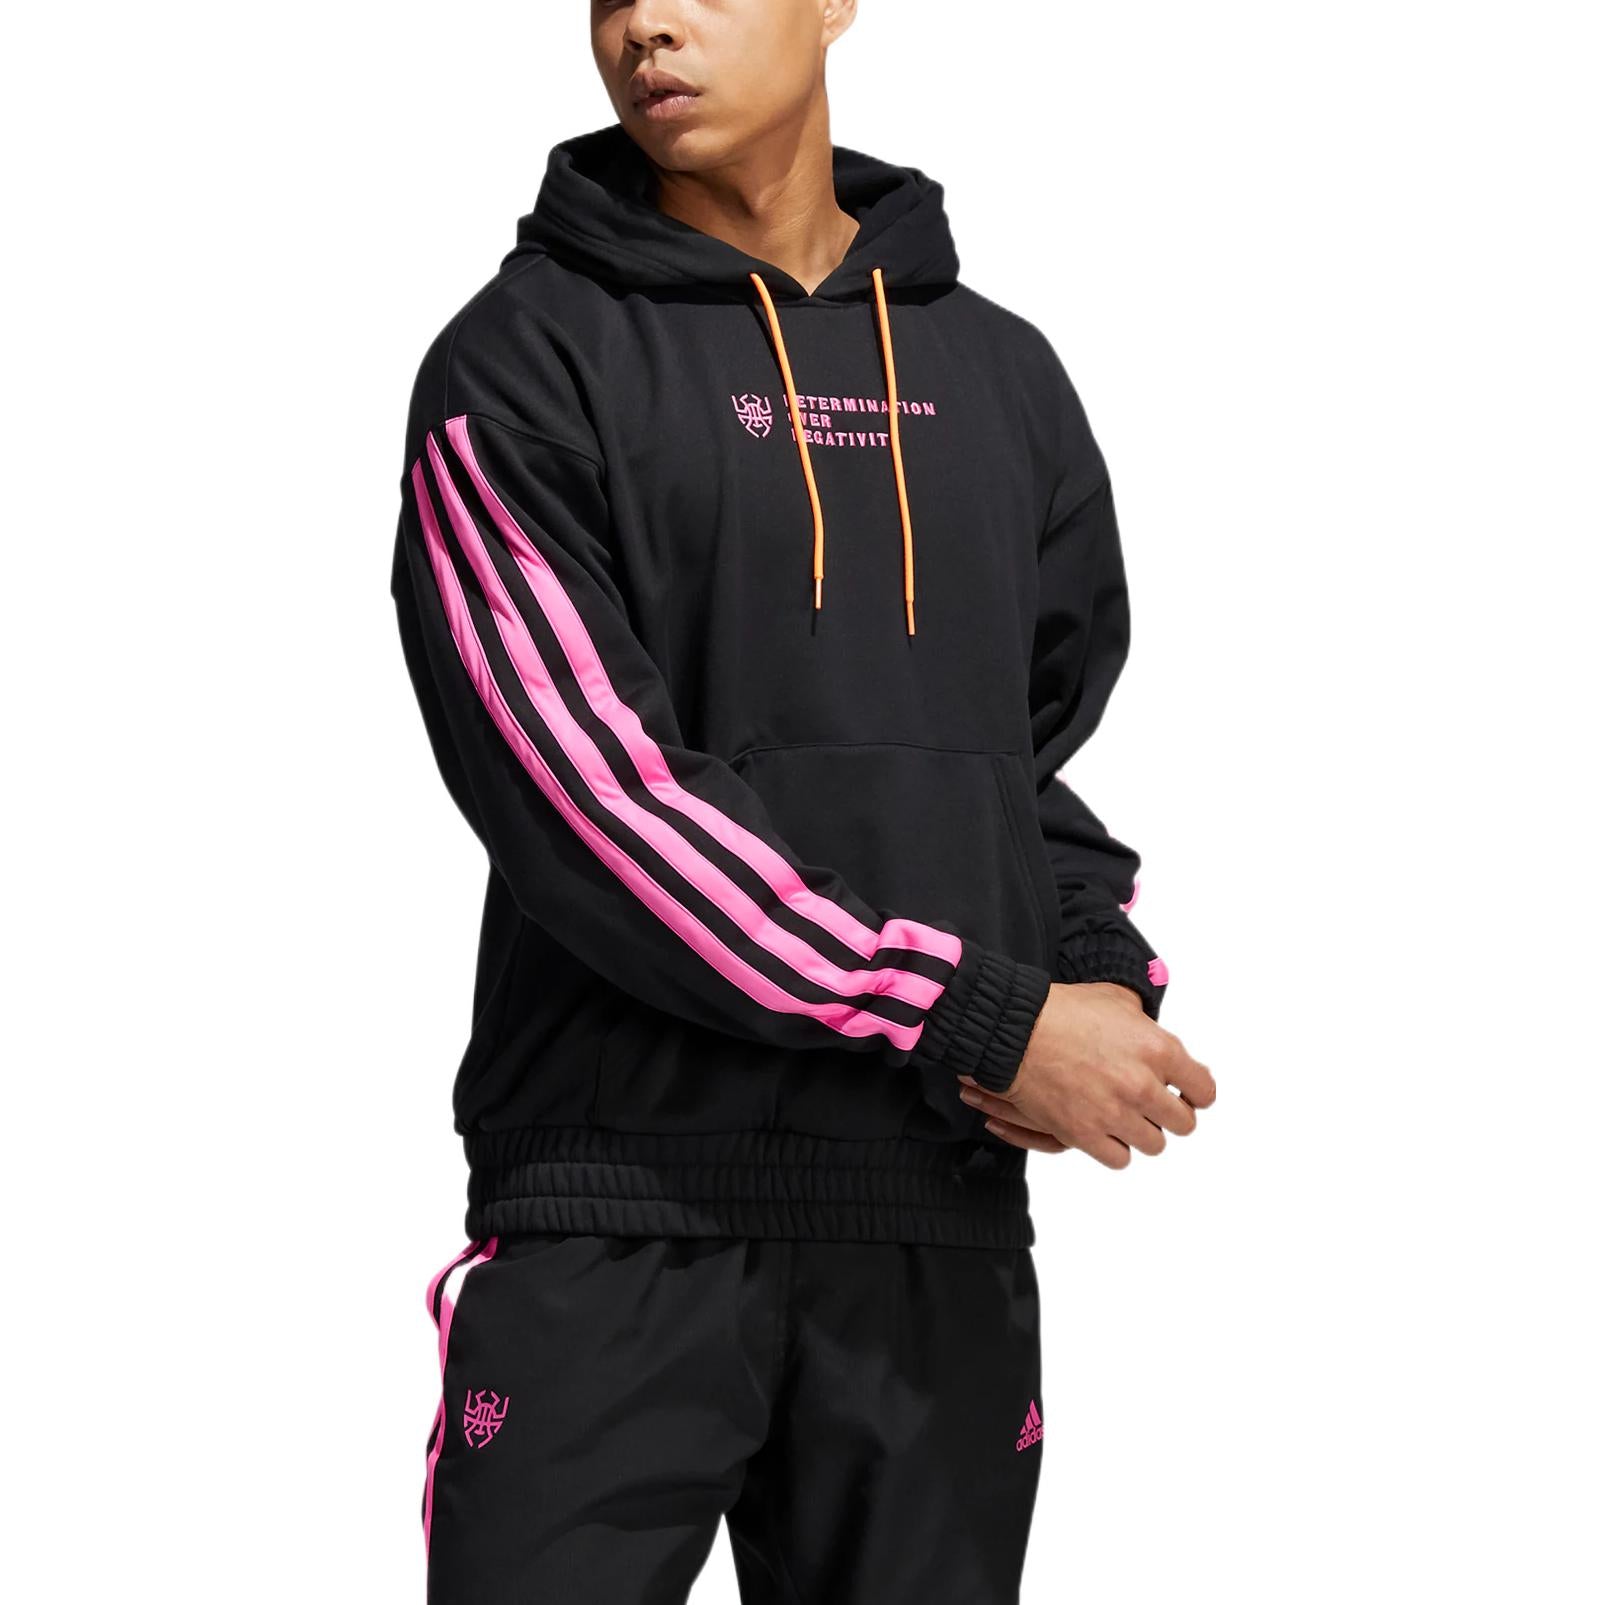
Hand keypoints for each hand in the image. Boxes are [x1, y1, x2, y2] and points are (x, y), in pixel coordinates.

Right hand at [958, 981, 1215, 1167]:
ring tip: (1124, 1118)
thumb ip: (1146, 1024)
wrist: (1015, 1030)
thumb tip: (1158, 1038)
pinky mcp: (1085, 1135)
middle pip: (1183, 1123)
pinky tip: (1104, 1131)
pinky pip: (1119, 1159)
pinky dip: (1114, 1148)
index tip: (1184, 1094)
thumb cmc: (1062, 1010)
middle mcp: (1142, 1085)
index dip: (1195, 1093)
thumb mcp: (1116, 1000)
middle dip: (1168, 1115)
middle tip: (1153, 1107)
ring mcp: (1114, 1114)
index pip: (1204, 1090)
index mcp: (1158, 1049)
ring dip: (1141, 1132)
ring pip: (1154, 1145)